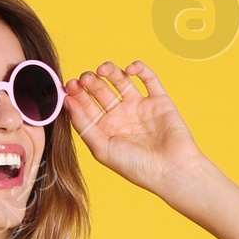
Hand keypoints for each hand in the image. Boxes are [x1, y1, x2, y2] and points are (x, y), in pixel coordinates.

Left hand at [63, 60, 203, 194]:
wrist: (170, 170)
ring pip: (121, 81)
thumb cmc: (136, 167)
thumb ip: (84, 125)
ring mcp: (140, 106)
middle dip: (91, 82)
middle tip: (85, 78)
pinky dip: (139, 69)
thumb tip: (67, 101)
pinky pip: (148, 78)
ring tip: (102, 70)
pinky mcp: (159, 100)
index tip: (69, 86)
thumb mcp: (102, 149)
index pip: (86, 106)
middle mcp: (121, 116)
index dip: (77, 94)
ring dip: (110, 71)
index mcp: (106, 129)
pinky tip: (129, 69)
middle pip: (101, 91)